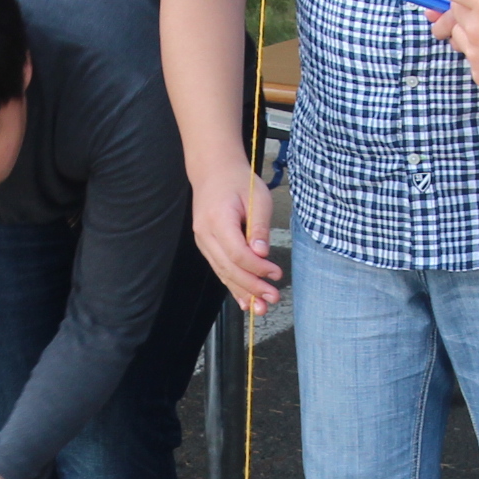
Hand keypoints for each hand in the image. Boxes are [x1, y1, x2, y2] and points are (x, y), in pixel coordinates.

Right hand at [191, 164, 282, 312]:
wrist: (213, 171)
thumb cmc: (238, 182)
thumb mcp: (257, 198)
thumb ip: (259, 227)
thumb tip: (262, 254)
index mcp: (218, 220)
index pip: (237, 253)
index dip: (257, 268)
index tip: (276, 274)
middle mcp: (205, 234)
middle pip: (229, 268)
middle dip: (252, 287)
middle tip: (272, 298)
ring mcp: (203, 241)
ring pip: (222, 272)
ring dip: (242, 292)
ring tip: (261, 308)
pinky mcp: (206, 245)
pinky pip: (220, 269)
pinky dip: (232, 285)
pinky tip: (245, 300)